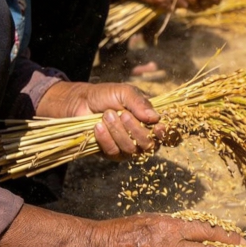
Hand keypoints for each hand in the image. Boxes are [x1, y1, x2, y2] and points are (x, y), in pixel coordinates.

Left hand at [36, 81, 163, 158]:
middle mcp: (142, 137)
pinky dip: (106, 138)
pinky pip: (114, 152)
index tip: (158, 128)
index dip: (164, 134)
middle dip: (135, 129)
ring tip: (107, 115)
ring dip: (118, 131)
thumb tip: (155, 118)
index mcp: (150, 121)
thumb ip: (140, 103)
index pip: (164, 135)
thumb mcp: (124, 92)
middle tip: (122, 114)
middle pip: (148, 144)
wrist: (81, 102)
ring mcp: (127, 147)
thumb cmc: (106, 95)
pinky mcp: (111, 154)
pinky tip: (98, 126)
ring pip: (131, 149)